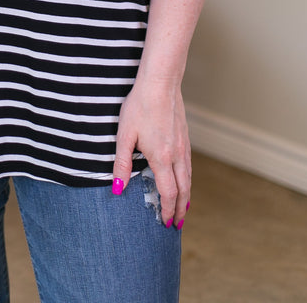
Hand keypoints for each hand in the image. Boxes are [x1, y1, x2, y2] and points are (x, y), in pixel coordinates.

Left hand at [112, 78, 190, 228]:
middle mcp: (177, 155)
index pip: (168, 193)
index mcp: (162, 158)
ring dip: (186, 195)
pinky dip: (188, 179)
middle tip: (178, 224)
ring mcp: (184, 145)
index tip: (167, 223)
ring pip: (188, 177)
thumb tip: (118, 189)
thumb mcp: (125, 135)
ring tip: (183, 207)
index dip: (168, 209)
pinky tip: (183, 178)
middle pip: (183, 190)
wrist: (160, 82)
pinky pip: (189, 165)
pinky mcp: (185, 135)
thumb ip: (122, 163)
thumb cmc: (140, 106)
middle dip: (181, 209)